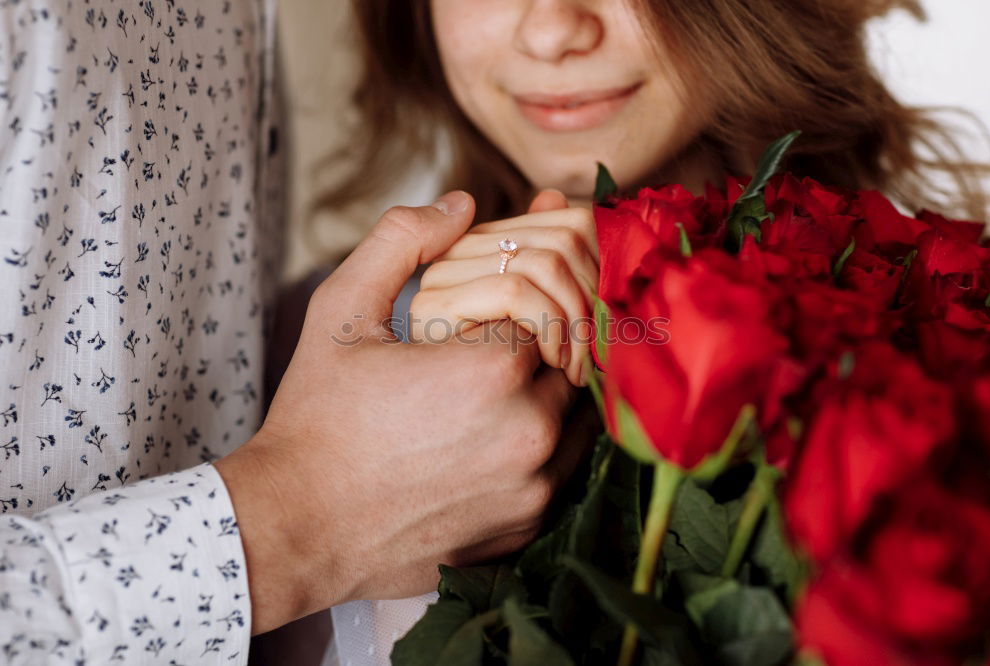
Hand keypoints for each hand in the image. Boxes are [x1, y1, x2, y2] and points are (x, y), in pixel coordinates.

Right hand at [216, 191, 585, 633]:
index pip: (543, 305)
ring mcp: (535, 488)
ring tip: (483, 397)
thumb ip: (402, 241)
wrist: (296, 526)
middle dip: (532, 345)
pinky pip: (563, 469)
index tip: (471, 317)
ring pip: (574, 413)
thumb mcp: (341, 311)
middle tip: (477, 354)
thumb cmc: (317, 417)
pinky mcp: (528, 527)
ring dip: (544, 392)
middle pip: (568, 357)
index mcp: (494, 370)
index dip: (508, 303)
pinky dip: (540, 446)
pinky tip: (487, 440)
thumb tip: (461, 202)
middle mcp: (530, 431)